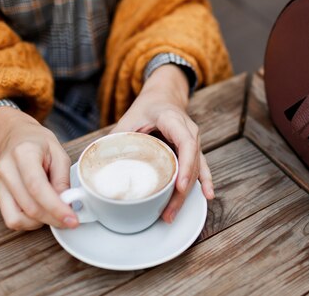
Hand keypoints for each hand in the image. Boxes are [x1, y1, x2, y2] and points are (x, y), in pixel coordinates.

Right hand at [0, 107, 77, 230]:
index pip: (37, 187)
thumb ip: (63, 179)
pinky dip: (28, 222)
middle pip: (29, 206)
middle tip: (70, 220)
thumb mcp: (59, 153)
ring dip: (40, 222)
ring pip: (17, 218)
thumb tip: (66, 204)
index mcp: (23, 153)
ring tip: (54, 213)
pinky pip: (11, 218)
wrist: (14, 136)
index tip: (72, 220)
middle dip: (53, 219)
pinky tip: (41, 213)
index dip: (56, 207)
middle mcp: (6, 170)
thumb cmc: (39, 143)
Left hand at [111, 64, 214, 222]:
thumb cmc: (148, 106)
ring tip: (173, 213)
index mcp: (174, 121)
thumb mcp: (130, 117)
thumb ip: (118, 137)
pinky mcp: (193, 151)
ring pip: (195, 170)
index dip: (186, 166)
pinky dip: (203, 182)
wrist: (164, 96)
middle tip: (168, 212)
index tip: (180, 186)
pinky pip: (200, 168)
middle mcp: (189, 132)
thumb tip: (101, 160)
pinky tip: (207, 195)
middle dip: (182, 191)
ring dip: (187, 193)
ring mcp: (194, 142)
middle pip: (191, 163)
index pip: (186, 143)